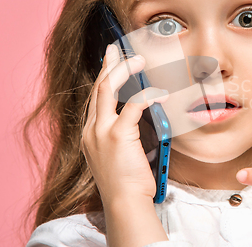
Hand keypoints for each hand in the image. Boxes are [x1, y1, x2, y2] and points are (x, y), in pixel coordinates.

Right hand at [81, 44, 168, 205]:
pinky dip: (148, 95)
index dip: (103, 76)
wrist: (125, 202)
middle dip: (109, 65)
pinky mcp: (117, 135)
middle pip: (98, 87)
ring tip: (139, 60)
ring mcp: (101, 132)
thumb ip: (125, 131)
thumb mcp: (120, 152)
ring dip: (124, 71)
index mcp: (91, 133)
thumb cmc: (128, 181)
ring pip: (108, 88)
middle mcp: (91, 129)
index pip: (95, 97)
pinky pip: (133, 105)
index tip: (110, 61)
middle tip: (118, 49)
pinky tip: (160, 94)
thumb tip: (143, 111)